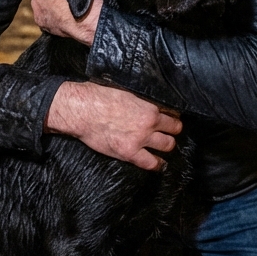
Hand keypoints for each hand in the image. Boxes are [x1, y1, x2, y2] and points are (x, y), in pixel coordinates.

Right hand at [45, 81, 180, 170]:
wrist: (81, 110)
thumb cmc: (98, 96)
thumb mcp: (125, 91)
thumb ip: (140, 100)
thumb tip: (146, 102)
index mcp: (149, 107)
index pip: (172, 114)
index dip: (173, 116)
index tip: (171, 119)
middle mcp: (148, 124)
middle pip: (174, 130)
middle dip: (172, 131)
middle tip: (169, 132)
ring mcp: (140, 140)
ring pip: (167, 146)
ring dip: (166, 145)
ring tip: (164, 146)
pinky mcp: (129, 153)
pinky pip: (150, 163)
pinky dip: (157, 164)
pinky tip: (159, 163)